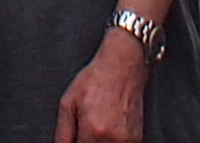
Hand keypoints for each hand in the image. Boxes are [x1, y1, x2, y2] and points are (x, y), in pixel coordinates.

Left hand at [54, 27, 150, 142]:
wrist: (123, 65)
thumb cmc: (95, 79)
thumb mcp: (68, 103)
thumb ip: (63, 133)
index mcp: (93, 131)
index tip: (76, 137)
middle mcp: (112, 138)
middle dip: (86, 141)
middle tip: (85, 129)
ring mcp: (127, 140)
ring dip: (99, 142)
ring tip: (97, 125)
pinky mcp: (136, 138)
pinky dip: (111, 141)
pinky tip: (108, 127)